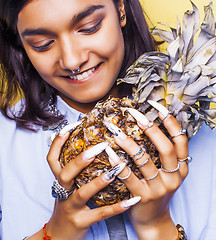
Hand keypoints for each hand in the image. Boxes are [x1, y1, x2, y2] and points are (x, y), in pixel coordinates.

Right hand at [33, 132, 140, 239]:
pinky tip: (132, 199)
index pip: (52, 158)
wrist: (58, 237)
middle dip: (81, 159)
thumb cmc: (67, 206)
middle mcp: (62, 192)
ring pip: (82, 192)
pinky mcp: (81, 222)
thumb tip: (88, 148)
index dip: (58, 142)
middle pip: (66, 173)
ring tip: (117, 169)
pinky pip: (101, 214)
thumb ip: (74, 170)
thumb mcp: (67, 187)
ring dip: (99, 180)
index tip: (72, 126)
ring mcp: (71, 208)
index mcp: (59, 181)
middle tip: (100, 147)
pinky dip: (117, 207)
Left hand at [106, 106, 188, 239]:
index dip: (170, 122)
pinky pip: (128, 175)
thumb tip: (149, 126)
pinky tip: (108, 151)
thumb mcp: (166, 174)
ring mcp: (159, 188)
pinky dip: (117, 162)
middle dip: (149, 128)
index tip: (157, 107)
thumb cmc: (156, 191)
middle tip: (134, 114)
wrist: (153, 220)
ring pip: (144, 160)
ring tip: (116, 131)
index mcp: (181, 168)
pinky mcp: (143, 197)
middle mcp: (174, 177)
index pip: (181, 140)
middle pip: (165, 147)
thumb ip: (162, 155)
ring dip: (128, 143)